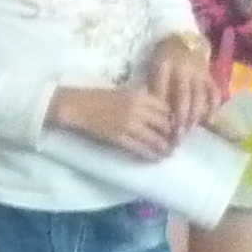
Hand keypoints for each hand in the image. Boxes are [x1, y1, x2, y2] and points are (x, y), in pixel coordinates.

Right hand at [52, 83, 177, 159]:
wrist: (76, 105)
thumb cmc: (97, 97)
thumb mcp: (124, 92)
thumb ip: (142, 101)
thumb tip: (160, 115)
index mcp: (140, 95)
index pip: (166, 109)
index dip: (174, 121)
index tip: (176, 128)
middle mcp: (138, 109)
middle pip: (165, 125)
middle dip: (173, 136)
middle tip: (175, 144)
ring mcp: (129, 124)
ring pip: (156, 139)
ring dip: (164, 149)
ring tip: (167, 154)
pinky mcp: (120, 138)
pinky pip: (142, 149)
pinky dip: (151, 155)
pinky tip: (155, 158)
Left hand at [142, 35, 218, 133]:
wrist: (181, 35)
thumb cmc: (163, 55)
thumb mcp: (152, 65)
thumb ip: (153, 86)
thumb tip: (154, 112)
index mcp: (164, 64)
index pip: (161, 89)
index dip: (161, 108)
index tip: (159, 125)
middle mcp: (184, 68)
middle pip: (183, 96)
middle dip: (180, 117)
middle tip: (176, 136)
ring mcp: (199, 71)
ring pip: (199, 96)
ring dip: (195, 116)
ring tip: (189, 131)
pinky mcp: (209, 74)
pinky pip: (214, 92)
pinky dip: (213, 107)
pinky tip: (209, 121)